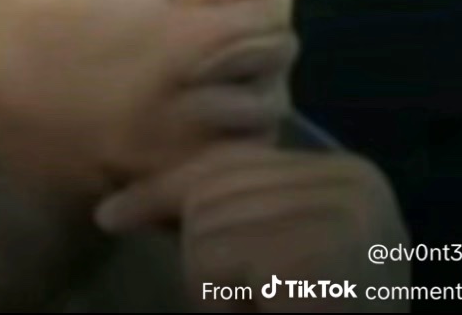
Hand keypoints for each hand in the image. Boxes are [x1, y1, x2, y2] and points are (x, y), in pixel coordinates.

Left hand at [94, 146, 410, 312]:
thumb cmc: (308, 312)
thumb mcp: (268, 255)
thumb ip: (222, 214)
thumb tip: (109, 211)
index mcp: (349, 175)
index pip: (233, 162)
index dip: (164, 190)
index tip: (109, 216)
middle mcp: (353, 184)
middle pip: (212, 192)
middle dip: (200, 250)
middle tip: (247, 298)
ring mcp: (340, 216)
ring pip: (204, 229)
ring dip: (214, 287)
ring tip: (266, 306)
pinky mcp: (316, 255)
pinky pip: (214, 263)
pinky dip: (221, 303)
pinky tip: (270, 312)